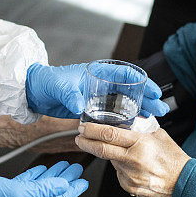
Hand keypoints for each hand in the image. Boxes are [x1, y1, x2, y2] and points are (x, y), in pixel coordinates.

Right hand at [0, 161, 88, 196]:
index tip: (84, 181)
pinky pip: (27, 182)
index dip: (72, 189)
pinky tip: (40, 169)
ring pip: (41, 184)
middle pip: (52, 190)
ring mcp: (15, 196)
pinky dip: (36, 174)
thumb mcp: (16, 192)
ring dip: (53, 175)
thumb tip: (62, 186)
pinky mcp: (6, 190)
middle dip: (66, 179)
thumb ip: (41, 190)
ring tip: (64, 166)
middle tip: (77, 169)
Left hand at [25, 62, 169, 118]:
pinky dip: (127, 118)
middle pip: (130, 89)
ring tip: (156, 117)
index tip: (153, 90)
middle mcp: (101, 84)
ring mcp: (98, 96)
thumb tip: (78, 104)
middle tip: (161, 108)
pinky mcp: (94, 108)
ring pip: (126, 101)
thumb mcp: (57, 86)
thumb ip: (68, 94)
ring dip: (141, 108)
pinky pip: (115, 113)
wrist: (34, 92)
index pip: (124, 73)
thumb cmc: (45, 82)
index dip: (141, 81)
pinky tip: (137, 124)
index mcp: (96, 72)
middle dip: (147, 97)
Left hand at [75, 123, 189, 196]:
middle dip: (87, 142)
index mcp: (140, 144)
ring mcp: (130, 176)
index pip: (109, 134)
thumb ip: (141, 127)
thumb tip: (128, 119)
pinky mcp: (129, 187)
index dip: (92, 130)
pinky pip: (118, 172)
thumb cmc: (174, 159)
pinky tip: (132, 165)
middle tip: (79, 137)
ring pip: (111, 161)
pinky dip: (120, 166)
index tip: (83, 126)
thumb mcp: (158, 135)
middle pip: (102, 149)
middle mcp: (133, 161)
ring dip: (109, 154)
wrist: (183, 183)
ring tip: (122, 151)